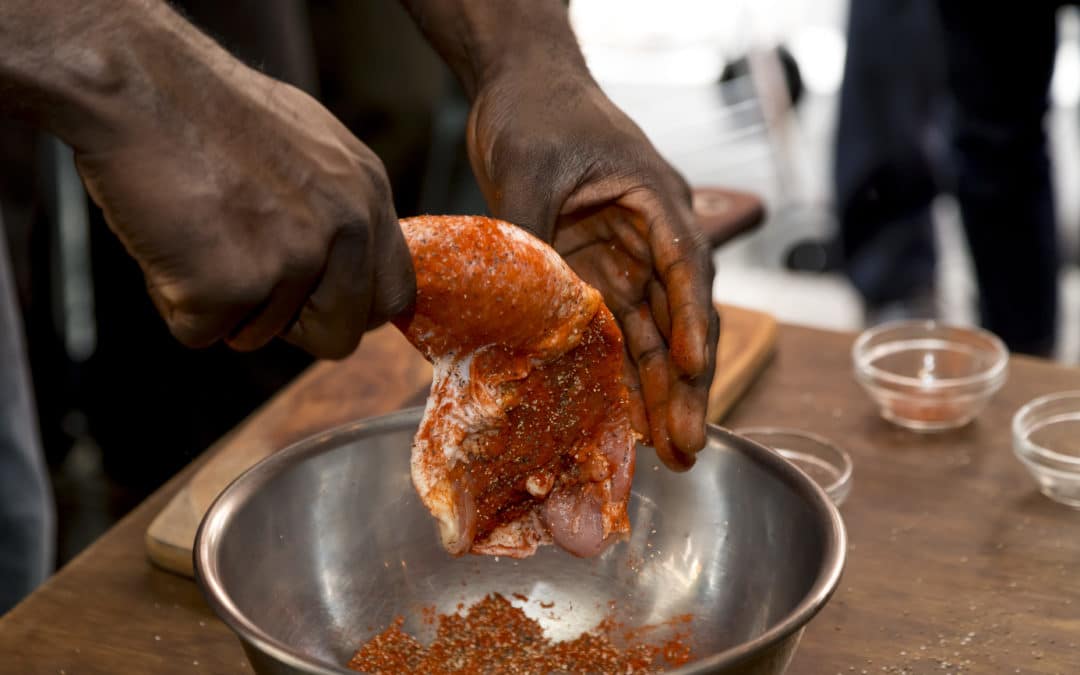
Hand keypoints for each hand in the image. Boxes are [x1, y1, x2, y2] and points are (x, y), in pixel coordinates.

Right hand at [72, 56, 413, 358]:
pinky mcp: (235, 284)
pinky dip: (174, 302)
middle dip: (289, 326)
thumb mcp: (310, 148)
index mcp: (368, 196)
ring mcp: (294, 259)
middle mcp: (345, 230)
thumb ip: (337, 210)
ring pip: (261, 335)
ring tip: (195, 231)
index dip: (348, 311)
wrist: (138, 82)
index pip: (393, 297)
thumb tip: (341, 267)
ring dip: (220, 304)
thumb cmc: (207, 108)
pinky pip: (202, 333)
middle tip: (242, 277)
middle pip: (339, 336)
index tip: (312, 305)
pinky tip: (167, 240)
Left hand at [466, 71, 716, 470]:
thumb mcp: (528, 170)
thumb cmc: (536, 110)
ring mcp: (623, 254)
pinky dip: (620, 367)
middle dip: (686, 380)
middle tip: (689, 442)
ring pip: (649, 330)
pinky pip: (613, 326)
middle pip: (677, 313)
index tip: (693, 368)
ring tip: (669, 448)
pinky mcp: (594, 268)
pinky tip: (627, 412)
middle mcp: (650, 233)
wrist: (518, 84)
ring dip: (658, 387)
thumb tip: (526, 314)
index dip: (691, 321)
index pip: (684, 265)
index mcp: (653, 197)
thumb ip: (532, 238)